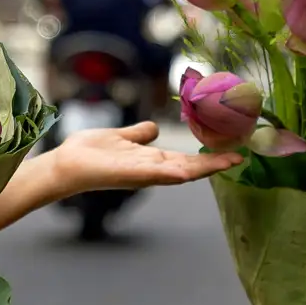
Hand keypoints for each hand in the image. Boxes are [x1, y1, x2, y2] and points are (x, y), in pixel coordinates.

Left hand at [49, 121, 242, 195]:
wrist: (65, 163)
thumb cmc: (88, 152)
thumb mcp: (120, 136)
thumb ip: (138, 135)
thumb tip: (153, 129)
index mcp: (150, 160)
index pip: (187, 160)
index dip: (209, 157)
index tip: (232, 152)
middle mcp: (151, 170)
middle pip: (190, 167)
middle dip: (215, 163)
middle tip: (240, 157)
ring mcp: (142, 174)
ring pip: (179, 172)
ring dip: (203, 168)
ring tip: (227, 162)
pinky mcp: (129, 175)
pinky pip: (154, 174)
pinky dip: (171, 174)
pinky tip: (187, 172)